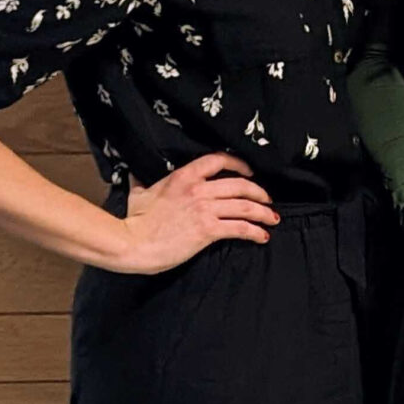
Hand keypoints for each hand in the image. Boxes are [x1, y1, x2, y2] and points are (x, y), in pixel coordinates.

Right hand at [110, 153, 279, 272]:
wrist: (131, 242)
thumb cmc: (133, 221)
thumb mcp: (138, 194)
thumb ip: (141, 183)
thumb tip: (134, 177)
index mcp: (183, 176)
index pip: (217, 160)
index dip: (239, 164)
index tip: (250, 171)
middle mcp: (198, 189)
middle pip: (240, 184)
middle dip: (259, 192)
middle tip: (267, 200)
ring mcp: (204, 209)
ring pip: (245, 206)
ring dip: (264, 212)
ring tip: (272, 218)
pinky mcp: (208, 230)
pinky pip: (240, 228)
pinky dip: (256, 231)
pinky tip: (262, 236)